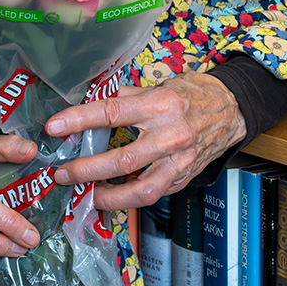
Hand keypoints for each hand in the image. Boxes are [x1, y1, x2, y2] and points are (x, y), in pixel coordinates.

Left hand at [45, 72, 245, 210]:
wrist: (231, 110)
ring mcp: (179, 161)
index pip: (112, 112)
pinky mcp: (184, 178)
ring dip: (107, 197)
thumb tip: (89, 101)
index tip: (55, 127)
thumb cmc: (192, 94)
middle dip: (87, 170)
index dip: (80, 120)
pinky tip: (110, 197)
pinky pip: (153, 195)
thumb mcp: (159, 86)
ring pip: (140, 190)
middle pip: (122, 160)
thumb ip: (125, 96)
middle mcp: (171, 135)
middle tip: (63, 173)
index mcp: (160, 105)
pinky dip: (129, 200)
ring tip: (85, 195)